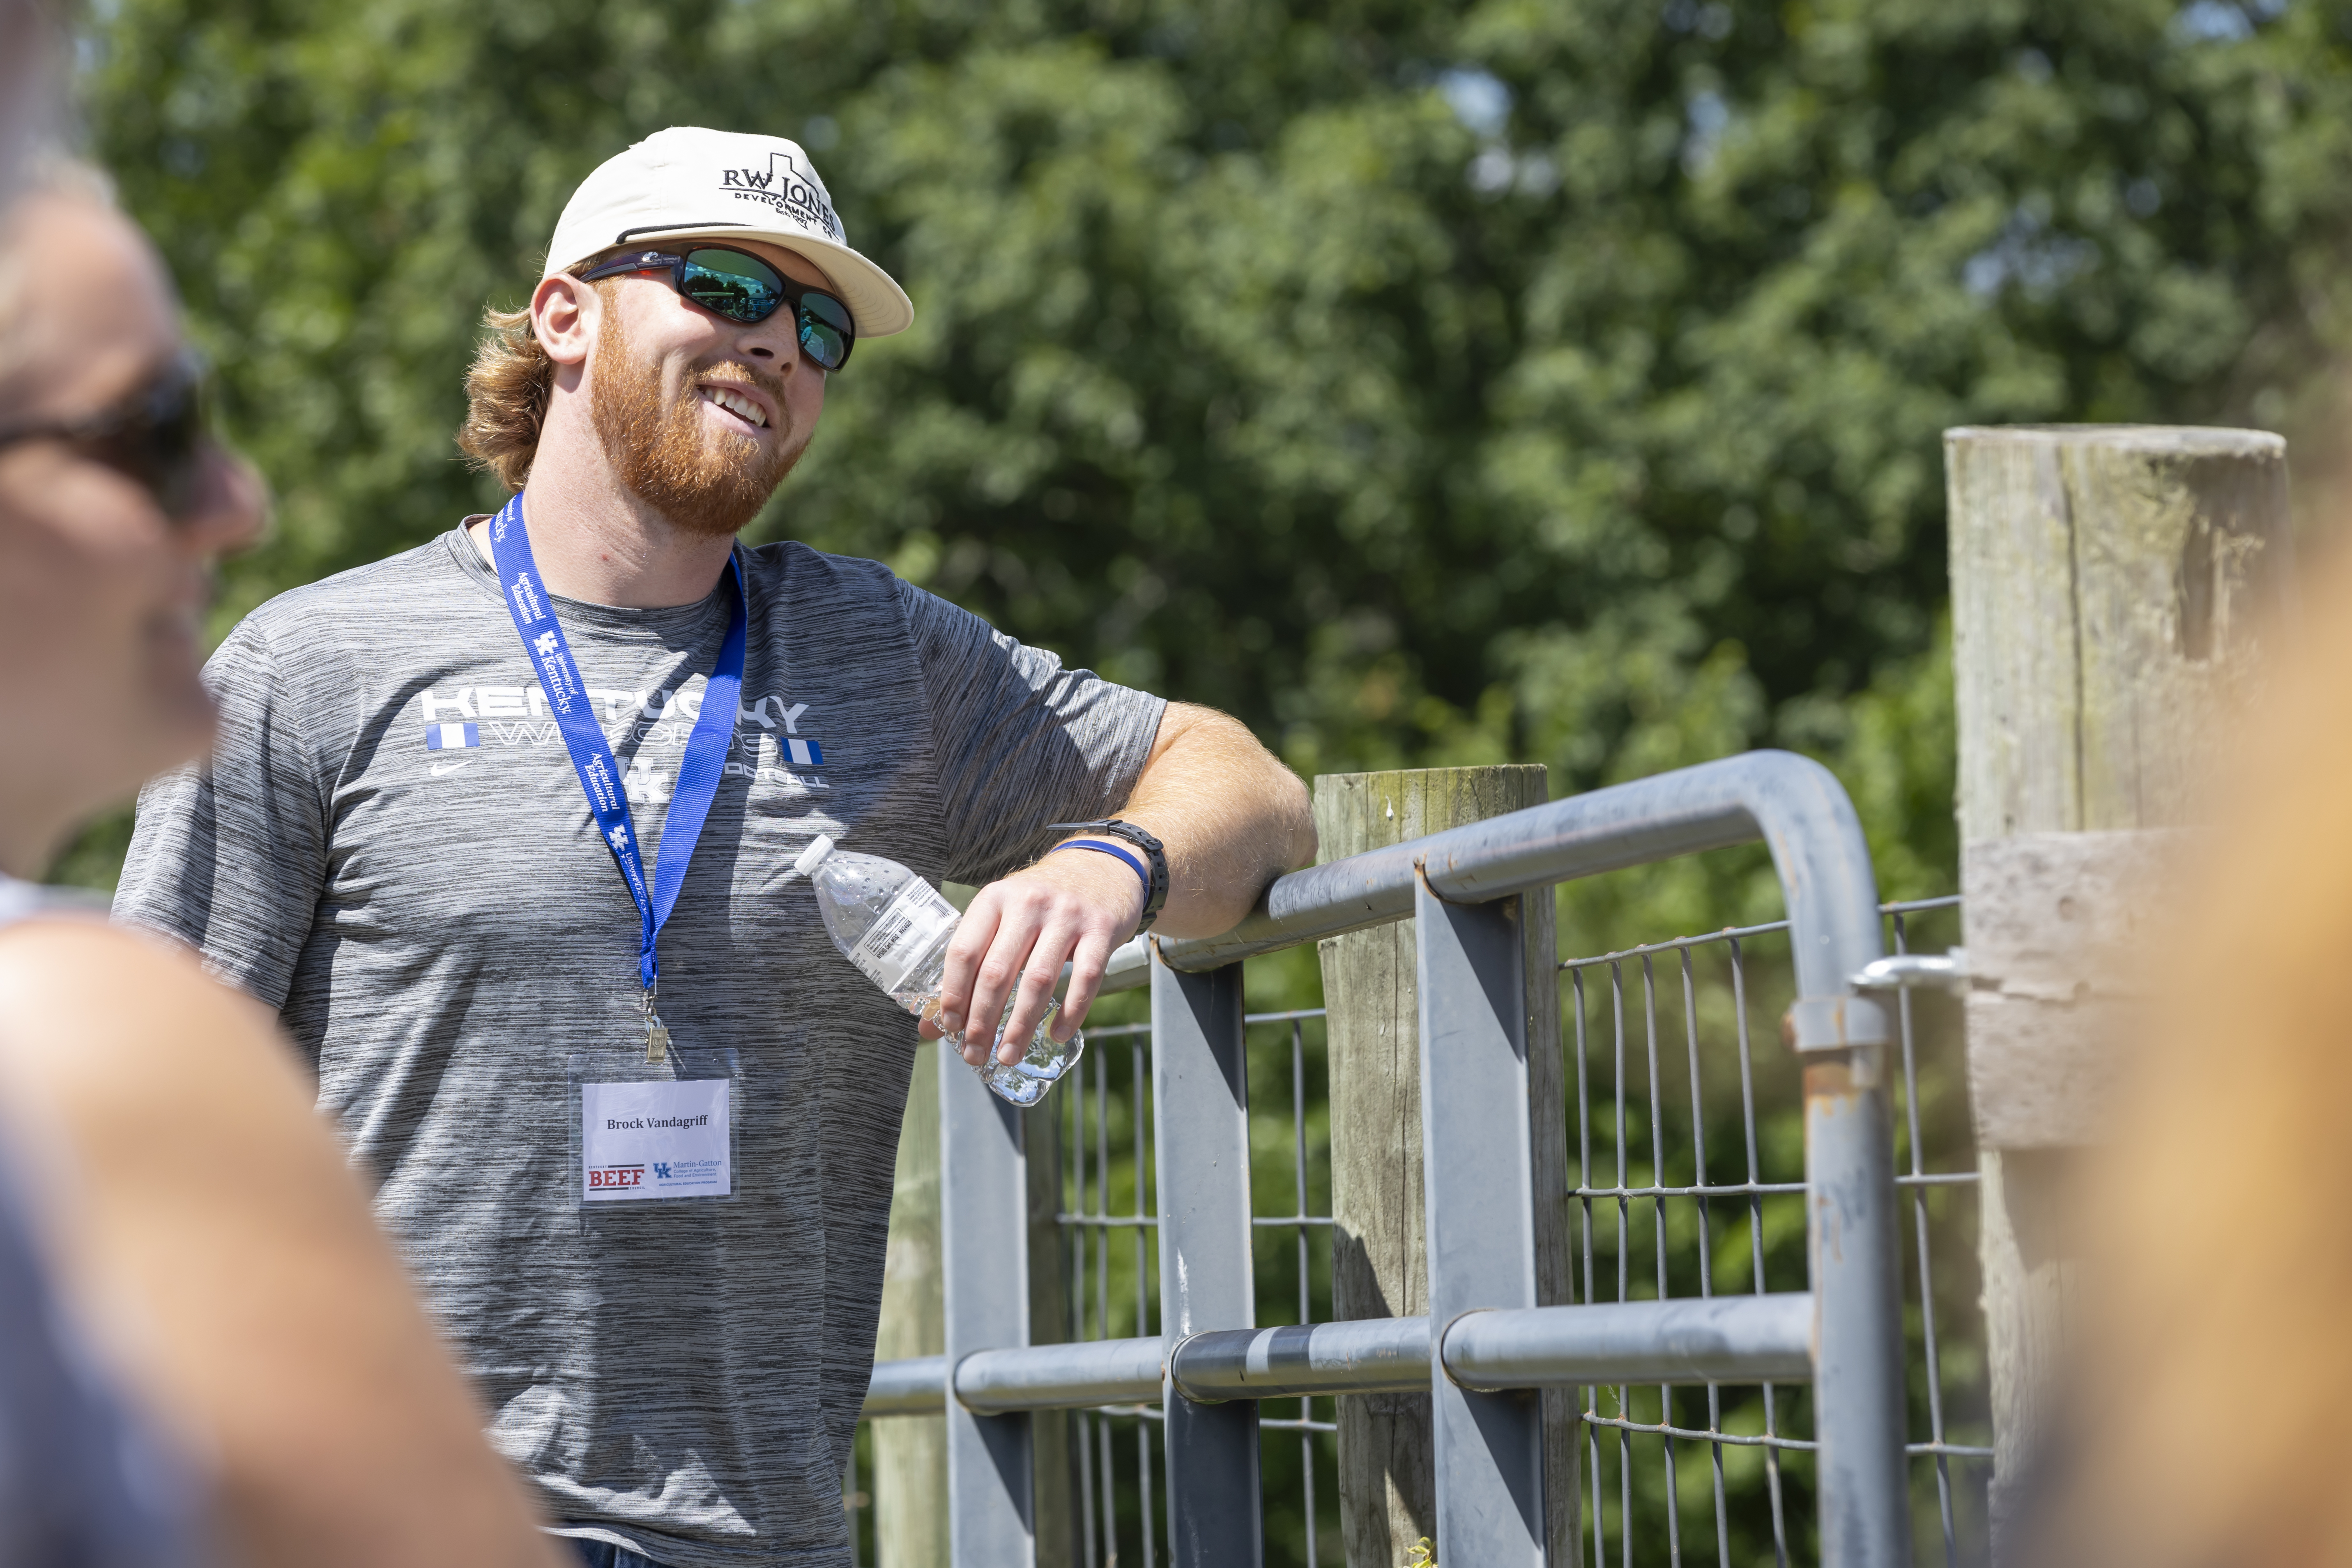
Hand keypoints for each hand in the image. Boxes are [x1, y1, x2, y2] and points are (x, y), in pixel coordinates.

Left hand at [922, 846, 1145, 1065]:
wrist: (1102, 866)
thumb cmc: (1042, 902)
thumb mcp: (1004, 917)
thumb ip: (972, 964)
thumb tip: (932, 1025)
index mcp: (994, 898)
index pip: (964, 951)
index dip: (954, 994)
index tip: (950, 1027)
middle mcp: (1028, 903)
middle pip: (997, 972)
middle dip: (982, 1021)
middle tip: (976, 1054)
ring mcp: (1067, 915)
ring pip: (1037, 980)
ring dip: (1020, 1026)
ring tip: (1008, 1055)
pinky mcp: (1101, 929)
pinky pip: (1085, 979)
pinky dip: (1070, 1013)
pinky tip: (1055, 1035)